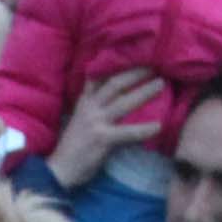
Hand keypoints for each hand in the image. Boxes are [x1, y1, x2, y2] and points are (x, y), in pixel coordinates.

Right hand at [47, 71, 167, 188]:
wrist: (60, 169)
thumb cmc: (73, 146)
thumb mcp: (81, 120)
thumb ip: (95, 107)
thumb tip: (116, 98)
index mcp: (85, 102)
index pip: (97, 76)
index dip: (113, 64)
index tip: (130, 52)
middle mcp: (90, 107)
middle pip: (115, 84)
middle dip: (135, 72)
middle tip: (154, 64)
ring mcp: (96, 122)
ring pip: (123, 102)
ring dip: (144, 92)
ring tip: (161, 84)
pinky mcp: (102, 139)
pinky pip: (127, 132)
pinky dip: (144, 129)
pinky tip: (158, 126)